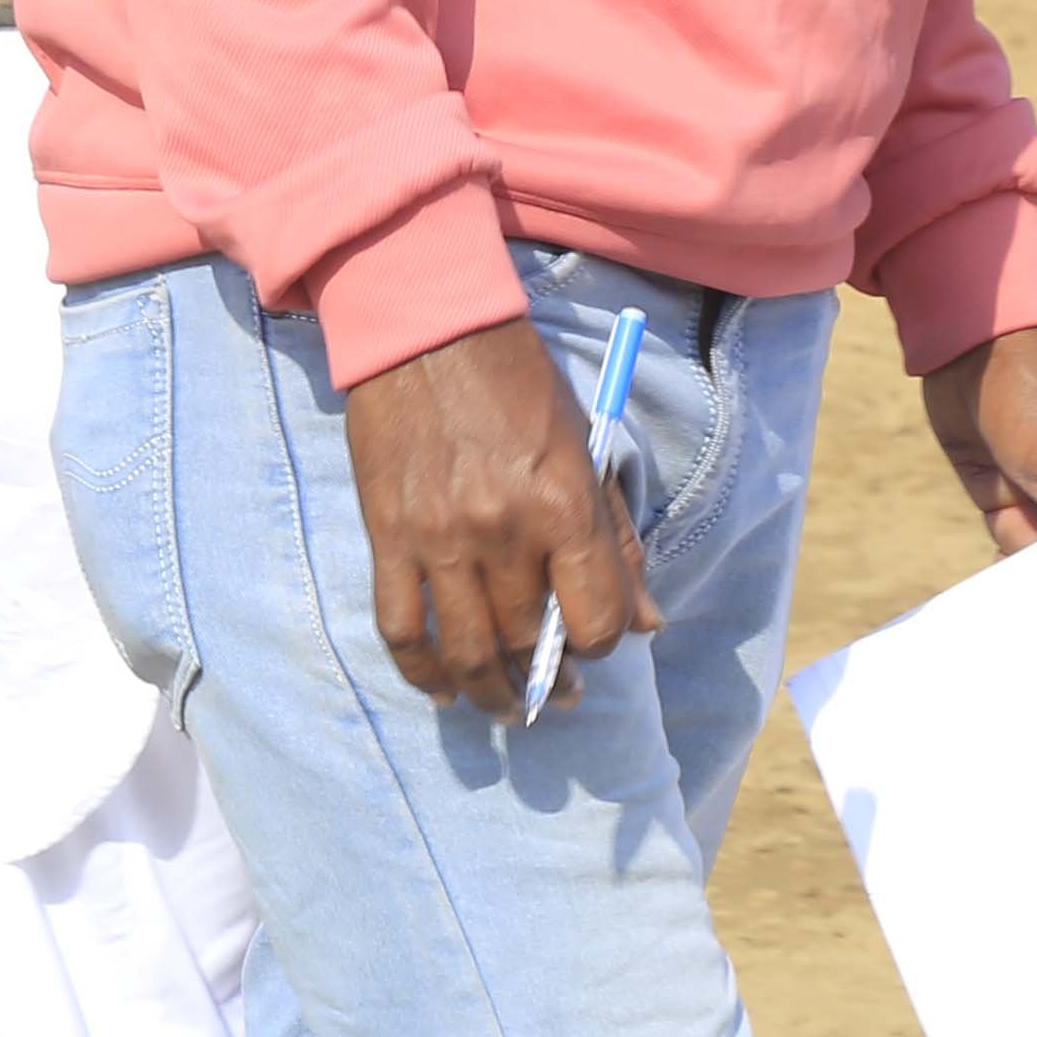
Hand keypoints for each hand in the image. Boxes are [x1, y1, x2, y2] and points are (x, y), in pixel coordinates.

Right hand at [342, 314, 649, 716]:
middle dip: (549, 679)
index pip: (595, 618)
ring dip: (490, 694)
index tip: (595, 641)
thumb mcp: (587, 448)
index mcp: (563, 505)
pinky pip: (400, 629)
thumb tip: (647, 625)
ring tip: (506, 708)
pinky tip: (442, 692)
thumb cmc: (518, 382)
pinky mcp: (388, 537)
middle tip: (558, 693)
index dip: (602, 642)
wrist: (427, 328)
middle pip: (528, 642)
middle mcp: (504, 532)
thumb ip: (617, 541)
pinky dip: (421, 673)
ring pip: (466, 652)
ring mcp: (440, 539)